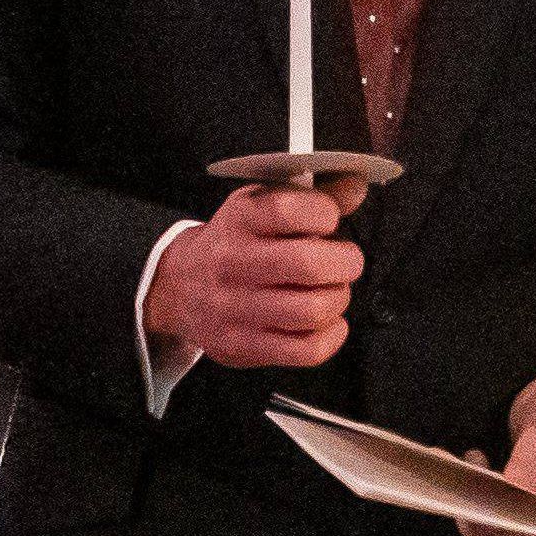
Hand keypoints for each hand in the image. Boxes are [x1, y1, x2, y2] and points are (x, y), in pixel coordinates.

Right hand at [145, 177, 368, 368]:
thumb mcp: (263, 208)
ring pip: (313, 310)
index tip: (329, 221)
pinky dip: (332, 335)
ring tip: (331, 291)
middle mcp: (232, 263)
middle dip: (346, 262)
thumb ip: (314, 196)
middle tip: (345, 262)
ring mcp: (234, 308)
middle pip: (309, 264)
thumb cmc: (237, 244)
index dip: (325, 214)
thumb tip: (357, 185)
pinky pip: (308, 349)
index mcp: (238, 221)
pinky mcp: (242, 346)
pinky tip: (326, 321)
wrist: (178, 287)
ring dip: (338, 299)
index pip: (289, 210)